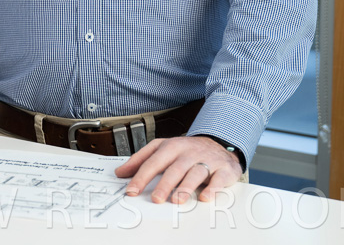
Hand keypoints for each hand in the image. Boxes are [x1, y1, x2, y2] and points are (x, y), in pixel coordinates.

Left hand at [115, 136, 240, 203]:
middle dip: (164, 184)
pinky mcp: (222, 169)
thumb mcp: (162, 149)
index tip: (132, 190)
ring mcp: (206, 160)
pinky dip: (212, 188)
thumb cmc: (186, 150)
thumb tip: (120, 172)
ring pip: (195, 172)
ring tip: (177, 200)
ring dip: (186, 187)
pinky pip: (218, 179)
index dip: (142, 176)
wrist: (218, 144)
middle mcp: (188, 152)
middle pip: (175, 168)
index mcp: (172, 147)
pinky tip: (205, 197)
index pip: (154, 161)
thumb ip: (141, 160)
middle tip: (155, 198)